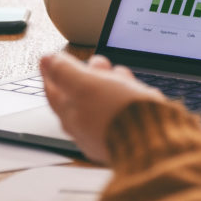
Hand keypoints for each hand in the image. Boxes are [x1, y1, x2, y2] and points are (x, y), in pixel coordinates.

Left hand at [40, 53, 165, 162]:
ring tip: (119, 72)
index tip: (49, 59)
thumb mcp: (86, 85)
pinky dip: (125, 95)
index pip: (53, 91)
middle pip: (79, 95)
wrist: (154, 141)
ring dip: (110, 82)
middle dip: (88, 74)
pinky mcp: (127, 134)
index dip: (51, 72)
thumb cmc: (118, 115)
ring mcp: (106, 132)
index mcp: (70, 116)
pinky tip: (133, 88)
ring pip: (103, 101)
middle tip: (96, 62)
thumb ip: (65, 72)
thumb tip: (47, 60)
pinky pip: (121, 110)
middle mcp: (85, 128)